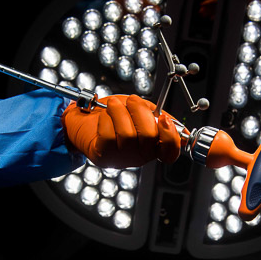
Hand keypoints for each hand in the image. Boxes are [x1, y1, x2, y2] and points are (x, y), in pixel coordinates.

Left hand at [62, 95, 182, 167]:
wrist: (85, 117)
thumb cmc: (114, 114)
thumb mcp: (140, 111)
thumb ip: (158, 116)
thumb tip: (176, 123)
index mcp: (152, 146)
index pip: (170, 152)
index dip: (171, 136)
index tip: (164, 118)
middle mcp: (139, 156)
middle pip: (150, 136)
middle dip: (140, 112)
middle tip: (132, 101)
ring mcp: (121, 158)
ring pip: (128, 135)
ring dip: (120, 112)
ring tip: (114, 104)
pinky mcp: (104, 156)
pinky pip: (109, 136)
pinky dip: (106, 120)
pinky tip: (104, 116)